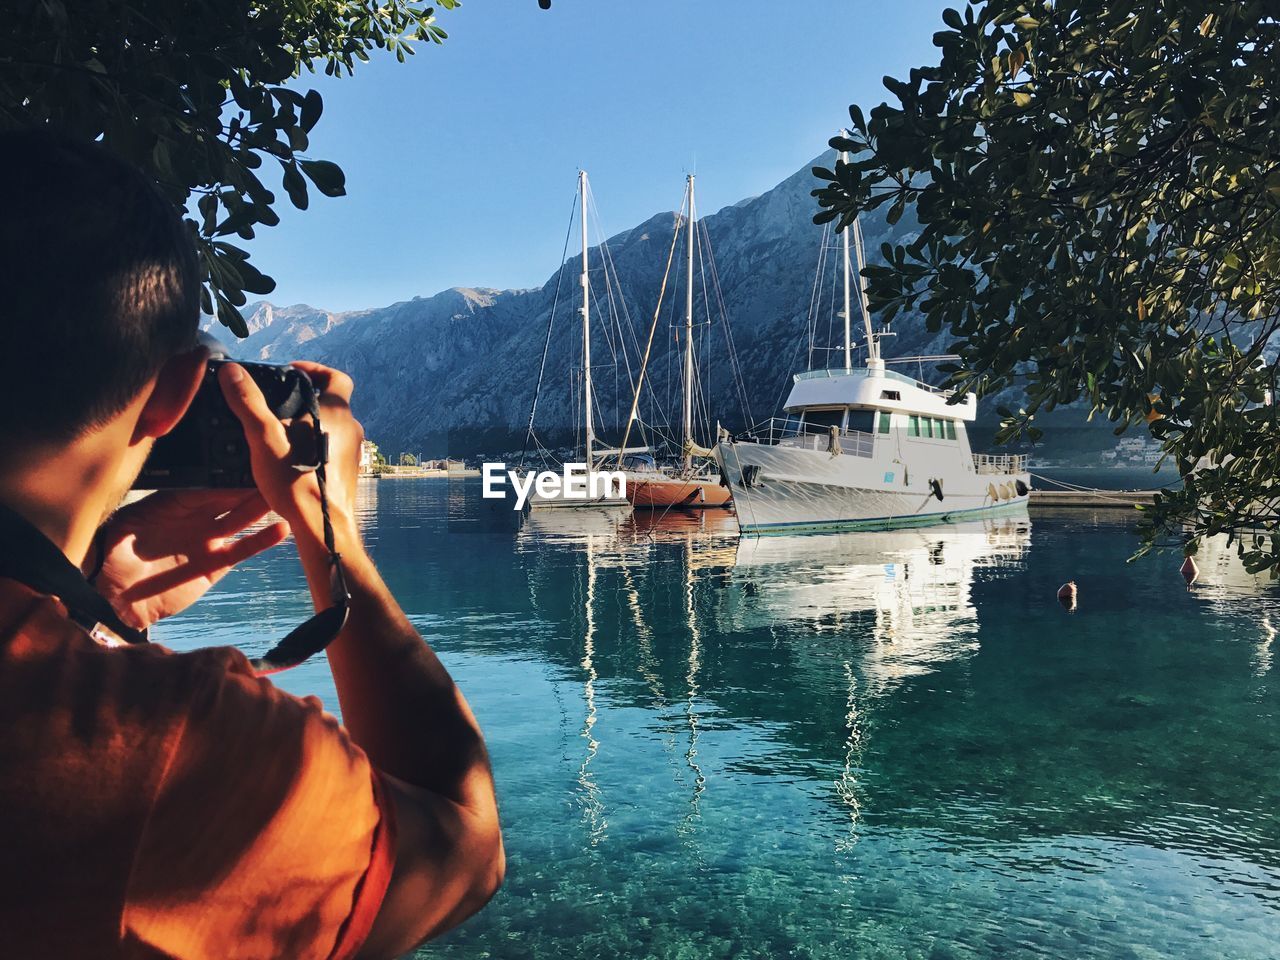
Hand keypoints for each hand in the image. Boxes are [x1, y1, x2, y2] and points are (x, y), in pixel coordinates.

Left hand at [91, 490, 289, 629]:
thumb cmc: (111, 562)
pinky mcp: (215, 564)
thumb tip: (139, 486)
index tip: (242, 469)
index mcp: (171, 504)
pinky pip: (242, 549)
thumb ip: (137, 510)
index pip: (202, 486)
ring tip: (282, 497)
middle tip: (271, 475)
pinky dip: (261, 541)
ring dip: (259, 509)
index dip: (221, 479)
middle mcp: (193, 518)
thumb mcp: (118, 530)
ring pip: (239, 520)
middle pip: (225, 498)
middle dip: (247, 487)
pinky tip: (281, 530)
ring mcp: (207, 540)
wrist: (117, 603)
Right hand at [218, 360, 363, 558]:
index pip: (336, 377)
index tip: (292, 372)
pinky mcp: (348, 474)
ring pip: (330, 429)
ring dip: (307, 427)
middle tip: (276, 406)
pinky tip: (289, 461)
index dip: (315, 370)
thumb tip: (232, 372)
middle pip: (331, 403)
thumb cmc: (296, 480)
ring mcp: (354, 454)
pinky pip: (331, 451)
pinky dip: (313, 448)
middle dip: (305, 401)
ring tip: (278, 435)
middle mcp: (352, 430)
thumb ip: (248, 402)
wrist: (322, 528)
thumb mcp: (264, 437)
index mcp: (337, 413)